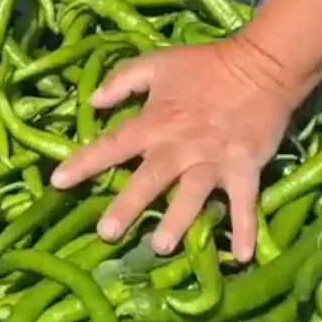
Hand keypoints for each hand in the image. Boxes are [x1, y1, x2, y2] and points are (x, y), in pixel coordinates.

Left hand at [50, 35, 306, 261]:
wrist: (263, 66)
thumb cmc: (204, 66)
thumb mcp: (156, 64)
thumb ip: (121, 81)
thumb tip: (92, 102)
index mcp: (154, 123)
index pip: (112, 145)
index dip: (84, 162)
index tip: (58, 183)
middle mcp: (180, 147)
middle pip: (149, 180)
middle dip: (127, 206)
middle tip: (106, 233)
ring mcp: (214, 161)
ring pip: (192, 196)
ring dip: (177, 221)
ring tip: (160, 246)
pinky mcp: (246, 169)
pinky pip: (245, 203)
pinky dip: (246, 229)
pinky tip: (242, 257)